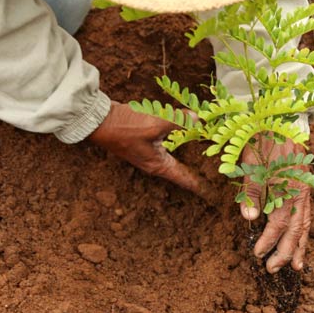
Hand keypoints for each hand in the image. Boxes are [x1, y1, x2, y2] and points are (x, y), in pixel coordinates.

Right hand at [89, 101, 210, 199]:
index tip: (212, 193)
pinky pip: (166, 144)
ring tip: (204, 157)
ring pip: (174, 156)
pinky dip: (178, 141)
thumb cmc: (126, 127)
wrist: (98, 120)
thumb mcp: (156, 123)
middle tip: (215, 173)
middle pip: (180, 170)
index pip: (184, 179)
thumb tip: (198, 119)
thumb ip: (178, 121)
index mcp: (158, 165)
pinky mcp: (143, 141)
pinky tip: (185, 134)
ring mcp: (148, 152)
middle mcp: (154, 162)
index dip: (199, 185)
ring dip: (188, 156)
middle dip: (197, 172)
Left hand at [240, 136, 310, 272]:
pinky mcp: (305, 189)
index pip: (278, 222)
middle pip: (295, 229)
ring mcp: (305, 191)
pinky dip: (304, 233)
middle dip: (285, 252)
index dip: (268, 240)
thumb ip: (251, 191)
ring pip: (305, 225)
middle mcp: (300, 193)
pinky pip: (307, 216)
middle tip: (272, 269)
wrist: (284, 120)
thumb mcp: (252, 162)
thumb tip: (249, 219)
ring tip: (296, 267)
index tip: (257, 254)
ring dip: (299, 247)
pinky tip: (300, 243)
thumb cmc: (264, 140)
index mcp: (287, 187)